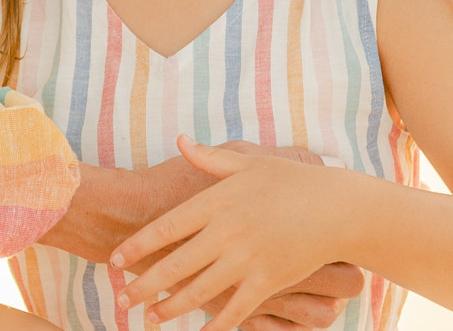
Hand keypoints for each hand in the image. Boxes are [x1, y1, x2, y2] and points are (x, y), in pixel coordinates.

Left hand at [111, 135, 360, 330]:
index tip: (115, 261)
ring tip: (150, 318)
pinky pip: (236, 310)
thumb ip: (209, 156)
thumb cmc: (292, 181)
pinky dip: (216, 326)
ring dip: (171, 307)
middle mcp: (227, 232)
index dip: (138, 246)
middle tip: (122, 299)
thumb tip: (180, 140)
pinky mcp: (269, 281)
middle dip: (144, 285)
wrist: (337, 207)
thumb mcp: (248, 161)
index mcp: (218, 201)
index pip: (166, 227)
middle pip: (175, 264)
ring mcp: (247, 259)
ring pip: (199, 290)